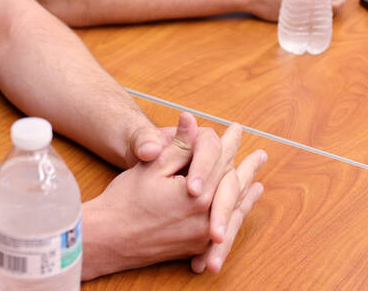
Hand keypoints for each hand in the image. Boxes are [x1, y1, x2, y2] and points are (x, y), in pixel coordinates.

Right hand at [83, 113, 266, 279]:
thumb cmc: (125, 201)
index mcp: (198, 195)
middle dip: (245, 167)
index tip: (236, 129)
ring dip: (246, 192)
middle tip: (259, 154)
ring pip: (234, 209)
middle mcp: (207, 218)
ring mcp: (203, 236)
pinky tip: (242, 207)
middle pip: (233, 185)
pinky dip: (236, 214)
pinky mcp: (196, 247)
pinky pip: (226, 229)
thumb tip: (191, 120)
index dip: (228, 142)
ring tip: (257, 179)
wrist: (108, 239)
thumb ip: (177, 146)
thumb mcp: (151, 167)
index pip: (220, 161)